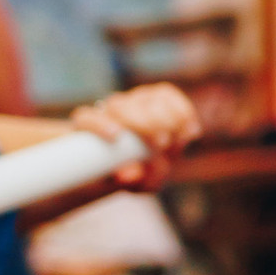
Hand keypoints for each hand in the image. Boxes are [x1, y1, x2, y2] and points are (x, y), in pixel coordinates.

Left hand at [69, 83, 200, 187]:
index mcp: (89, 126)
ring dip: (165, 120)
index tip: (115, 137)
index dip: (100, 124)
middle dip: (143, 123)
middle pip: (119, 106)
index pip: (86, 119)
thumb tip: (130, 174)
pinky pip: (169, 96)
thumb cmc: (128, 171)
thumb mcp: (128, 180)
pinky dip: (182, 113)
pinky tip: (189, 132)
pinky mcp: (159, 94)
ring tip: (174, 143)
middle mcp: (112, 108)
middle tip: (160, 144)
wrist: (141, 159)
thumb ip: (130, 178)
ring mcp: (135, 98)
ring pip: (144, 99)